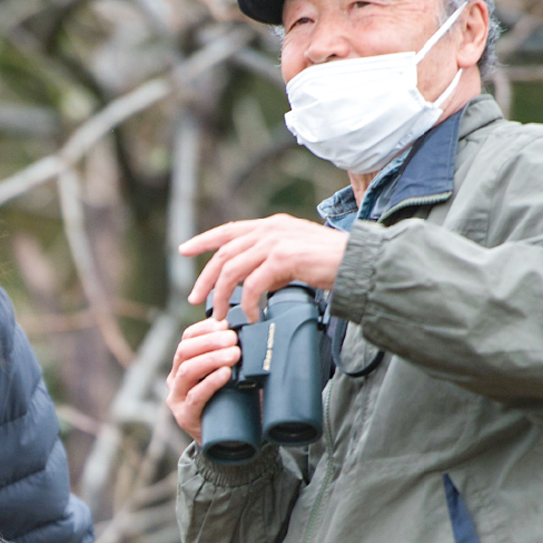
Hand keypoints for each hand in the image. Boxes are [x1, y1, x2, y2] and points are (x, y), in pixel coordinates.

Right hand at [165, 318, 241, 441]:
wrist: (228, 442)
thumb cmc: (232, 402)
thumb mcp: (230, 375)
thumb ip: (233, 355)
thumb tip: (255, 329)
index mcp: (183, 364)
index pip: (187, 338)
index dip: (205, 328)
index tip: (225, 323)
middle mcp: (175, 380)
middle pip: (185, 351)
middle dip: (210, 341)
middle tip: (234, 339)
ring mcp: (177, 399)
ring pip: (187, 370)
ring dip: (212, 358)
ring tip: (235, 354)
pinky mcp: (185, 416)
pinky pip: (195, 396)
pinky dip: (210, 382)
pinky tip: (225, 374)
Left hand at [181, 214, 346, 321]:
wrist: (358, 263)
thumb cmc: (331, 264)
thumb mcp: (295, 257)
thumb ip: (272, 263)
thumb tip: (254, 283)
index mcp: (272, 226)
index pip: (229, 230)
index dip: (204, 239)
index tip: (183, 249)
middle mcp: (270, 229)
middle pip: (223, 253)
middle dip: (205, 279)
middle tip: (196, 301)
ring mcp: (276, 242)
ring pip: (232, 270)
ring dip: (222, 296)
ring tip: (221, 317)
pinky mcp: (283, 258)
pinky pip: (252, 285)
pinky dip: (247, 304)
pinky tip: (251, 316)